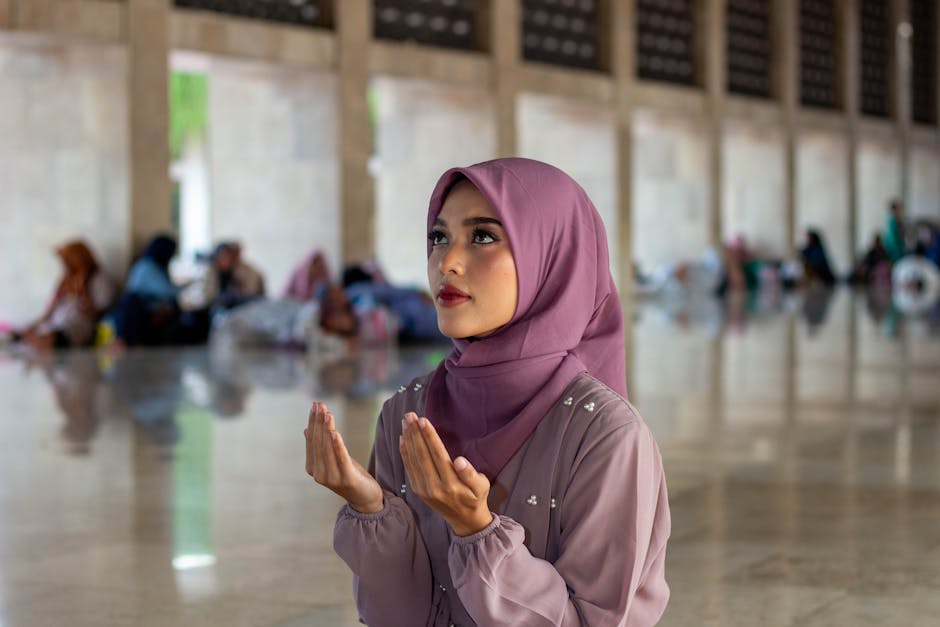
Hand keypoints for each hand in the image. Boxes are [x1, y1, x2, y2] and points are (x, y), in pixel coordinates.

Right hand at [304, 402, 383, 513]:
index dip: (313, 422)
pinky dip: (337, 445)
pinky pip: (341, 458)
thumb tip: (306, 429)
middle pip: (318, 443)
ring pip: (327, 449)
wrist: (365, 499)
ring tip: (327, 413)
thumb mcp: (332, 459)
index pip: (311, 440)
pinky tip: (335, 432)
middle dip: (319, 422)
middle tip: (320, 404)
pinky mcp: (346, 479)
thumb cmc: (348, 475)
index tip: (316, 405)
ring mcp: (331, 478)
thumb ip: (319, 446)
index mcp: (313, 468)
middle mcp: (319, 474)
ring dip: (327, 429)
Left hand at [399, 413, 492, 536]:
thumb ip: (471, 474)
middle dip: (415, 433)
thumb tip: (459, 461)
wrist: (465, 520)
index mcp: (451, 484)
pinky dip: (405, 452)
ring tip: (405, 421)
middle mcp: (434, 487)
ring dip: (408, 439)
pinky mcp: (417, 490)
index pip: (437, 454)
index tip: (423, 420)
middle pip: (422, 455)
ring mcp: (423, 490)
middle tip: (409, 415)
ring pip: (413, 460)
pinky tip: (403, 438)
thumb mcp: (482, 485)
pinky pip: (409, 468)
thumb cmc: (476, 497)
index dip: (429, 436)